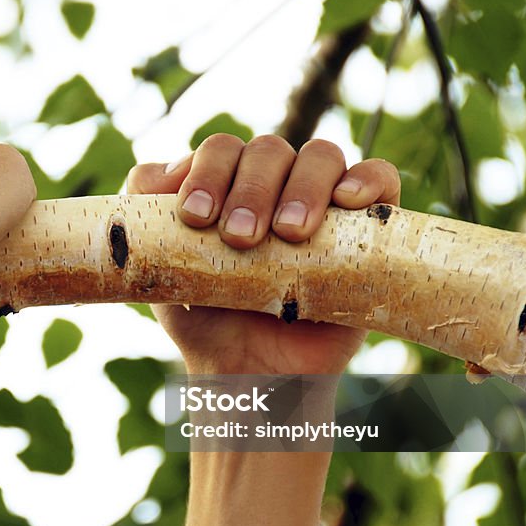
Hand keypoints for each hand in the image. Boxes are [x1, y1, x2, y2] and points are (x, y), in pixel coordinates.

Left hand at [127, 134, 399, 374]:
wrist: (250, 375)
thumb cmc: (204, 318)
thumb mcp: (160, 268)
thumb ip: (145, 214)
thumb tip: (157, 172)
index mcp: (227, 184)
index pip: (221, 150)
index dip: (207, 173)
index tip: (196, 217)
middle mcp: (275, 184)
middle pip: (268, 149)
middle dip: (250, 188)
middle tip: (239, 238)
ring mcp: (323, 201)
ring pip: (321, 155)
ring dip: (302, 186)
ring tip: (288, 233)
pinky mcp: (366, 225)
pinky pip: (379, 177)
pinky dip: (366, 178)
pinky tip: (346, 200)